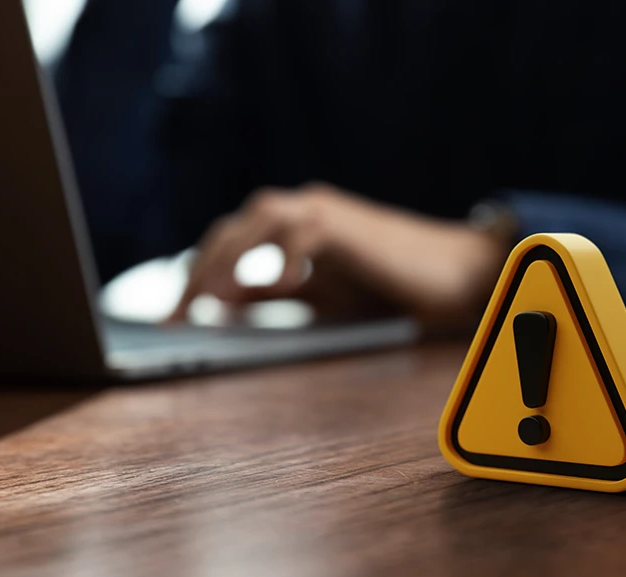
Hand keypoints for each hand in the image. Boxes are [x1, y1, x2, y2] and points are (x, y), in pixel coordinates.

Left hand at [166, 183, 508, 326]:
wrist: (453, 274)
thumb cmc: (388, 285)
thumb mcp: (318, 296)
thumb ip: (272, 296)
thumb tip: (223, 304)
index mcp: (288, 227)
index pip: (225, 243)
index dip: (194, 276)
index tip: (172, 316)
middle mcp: (300, 210)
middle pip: (231, 230)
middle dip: (198, 271)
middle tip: (177, 315)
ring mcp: (323, 212)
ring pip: (258, 221)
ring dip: (228, 257)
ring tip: (209, 295)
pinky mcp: (348, 224)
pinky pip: (305, 232)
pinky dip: (285, 257)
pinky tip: (275, 285)